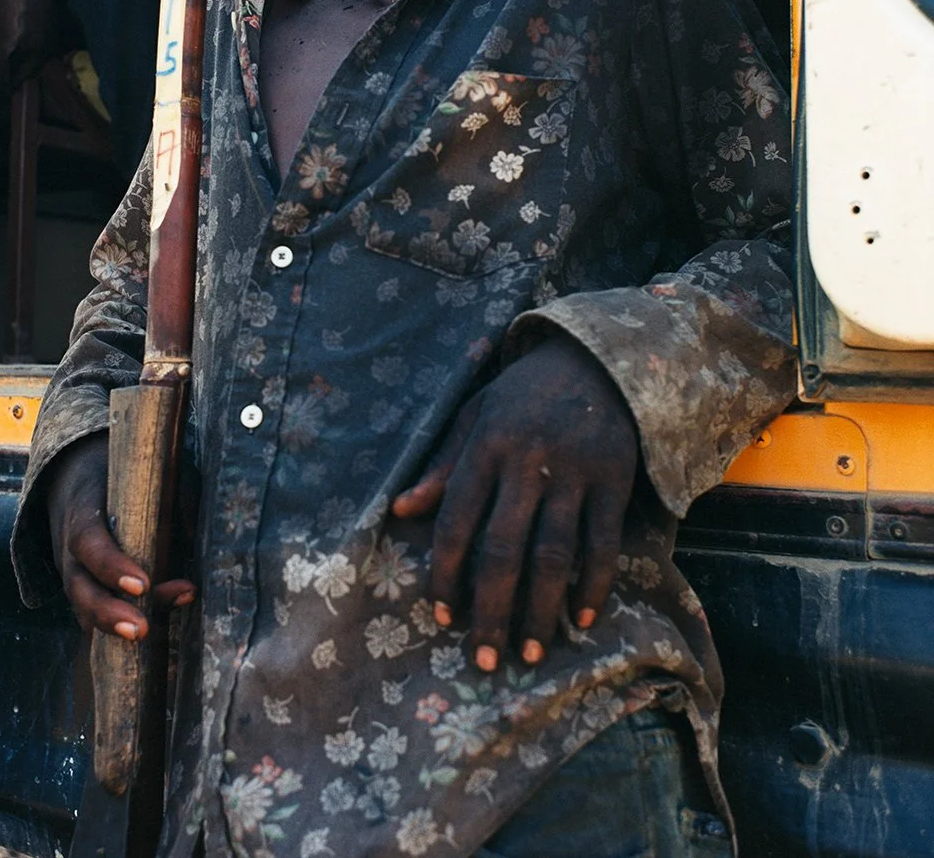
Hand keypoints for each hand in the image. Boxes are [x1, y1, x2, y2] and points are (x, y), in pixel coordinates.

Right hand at [47, 433, 195, 639]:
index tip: (143, 585)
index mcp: (83, 515)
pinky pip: (97, 622)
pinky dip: (119, 637)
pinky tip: (153, 646)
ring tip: (151, 637)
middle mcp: (72, 554)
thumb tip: (196, 538)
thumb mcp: (149, 477)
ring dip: (117, 629)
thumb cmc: (128, 481)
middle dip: (109, 613)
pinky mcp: (88, 597)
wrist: (84, 484)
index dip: (112, 567)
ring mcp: (76, 580)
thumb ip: (174, 501)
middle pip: (80, 590)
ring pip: (85, 613)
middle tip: (141, 629)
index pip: (89, 544)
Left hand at [392, 334, 637, 671]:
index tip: (441, 616)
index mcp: (485, 446)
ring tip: (531, 652)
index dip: (446, 572)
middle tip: (484, 658)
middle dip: (491, 608)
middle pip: (504, 548)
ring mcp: (574, 472)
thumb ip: (442, 466)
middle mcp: (527, 462)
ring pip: (554, 552)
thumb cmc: (524, 395)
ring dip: (541, 608)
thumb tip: (402, 512)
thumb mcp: (475, 415)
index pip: (457, 520)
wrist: (597, 358)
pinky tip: (581, 618)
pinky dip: (594, 583)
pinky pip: (603, 541)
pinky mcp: (614, 479)